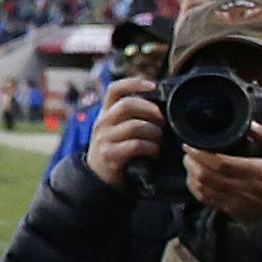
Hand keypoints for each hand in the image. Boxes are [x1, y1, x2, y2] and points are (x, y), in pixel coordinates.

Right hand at [84, 77, 164, 191]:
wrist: (98, 178)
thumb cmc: (116, 150)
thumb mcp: (116, 129)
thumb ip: (131, 116)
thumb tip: (160, 103)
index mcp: (105, 112)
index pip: (115, 89)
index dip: (134, 83)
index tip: (153, 85)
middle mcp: (102, 123)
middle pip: (127, 105)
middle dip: (150, 110)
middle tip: (163, 120)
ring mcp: (104, 139)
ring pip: (134, 126)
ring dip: (154, 132)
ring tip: (160, 139)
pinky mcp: (110, 155)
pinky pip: (135, 145)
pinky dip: (151, 147)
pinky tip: (155, 151)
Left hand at [184, 123, 261, 223]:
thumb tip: (250, 124)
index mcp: (257, 172)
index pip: (220, 163)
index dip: (200, 154)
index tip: (191, 144)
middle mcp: (243, 188)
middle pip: (206, 176)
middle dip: (191, 162)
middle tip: (188, 151)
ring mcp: (235, 202)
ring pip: (203, 189)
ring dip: (191, 175)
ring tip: (190, 163)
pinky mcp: (231, 211)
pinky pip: (206, 200)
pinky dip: (196, 189)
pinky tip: (196, 179)